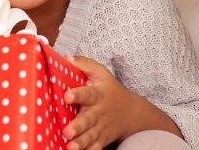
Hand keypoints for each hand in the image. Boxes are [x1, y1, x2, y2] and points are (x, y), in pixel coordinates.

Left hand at [62, 56, 180, 149]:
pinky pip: (96, 148)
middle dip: (78, 125)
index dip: (78, 94)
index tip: (67, 96)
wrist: (132, 113)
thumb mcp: (102, 74)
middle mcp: (99, 113)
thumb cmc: (111, 91)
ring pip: (91, 136)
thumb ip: (85, 64)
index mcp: (98, 95)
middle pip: (89, 119)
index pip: (88, 93)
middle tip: (68, 130)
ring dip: (81, 142)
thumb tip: (66, 57)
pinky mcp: (102, 139)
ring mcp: (101, 128)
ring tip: (71, 146)